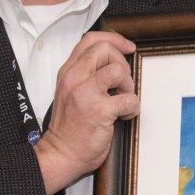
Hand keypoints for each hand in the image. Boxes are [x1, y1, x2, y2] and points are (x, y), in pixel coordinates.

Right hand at [35, 31, 138, 194]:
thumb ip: (86, 75)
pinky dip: (133, 108)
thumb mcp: (70, 92)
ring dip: (128, 86)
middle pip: (105, 50)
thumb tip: (114, 63)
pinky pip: (129, 98)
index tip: (127, 47)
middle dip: (122, 64)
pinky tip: (124, 115)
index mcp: (68, 72)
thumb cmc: (69, 129)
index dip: (114, 39)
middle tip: (122, 84)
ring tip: (121, 100)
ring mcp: (86, 93)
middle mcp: (75, 78)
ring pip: (119, 70)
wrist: (61, 154)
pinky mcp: (99, 110)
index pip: (91, 40)